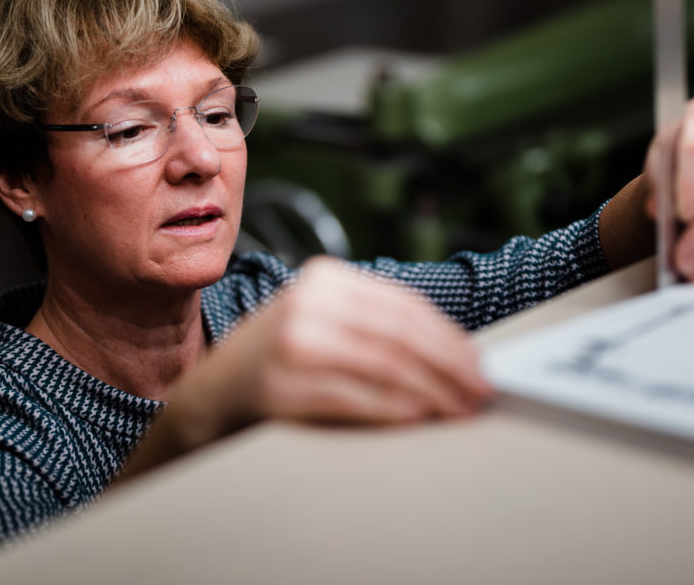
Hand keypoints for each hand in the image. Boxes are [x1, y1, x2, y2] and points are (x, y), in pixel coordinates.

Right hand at [206, 257, 492, 425]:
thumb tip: (454, 356)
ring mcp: (294, 341)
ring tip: (457, 410)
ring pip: (385, 365)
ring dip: (431, 392)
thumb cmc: (281, 357)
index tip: (478, 366)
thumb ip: (376, 325)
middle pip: (401, 334)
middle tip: (480, 392)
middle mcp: (310, 301)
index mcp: (326, 277)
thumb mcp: (324, 319)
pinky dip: (392, 408)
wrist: (214, 391)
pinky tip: (417, 417)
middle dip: (450, 367)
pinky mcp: (283, 384)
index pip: (405, 306)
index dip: (450, 338)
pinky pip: (354, 397)